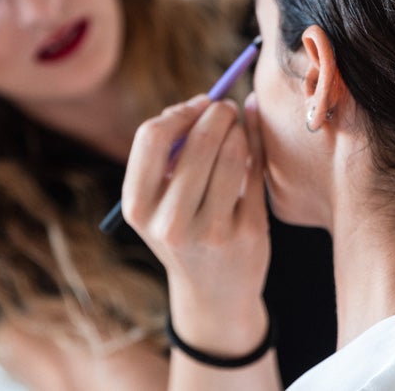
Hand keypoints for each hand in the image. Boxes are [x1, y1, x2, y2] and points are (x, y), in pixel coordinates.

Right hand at [121, 94, 270, 355]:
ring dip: (237, 129)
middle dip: (216, 113)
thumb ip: (170, 155)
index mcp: (138, 207)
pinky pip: (256, 172)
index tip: (196, 106)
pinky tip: (253, 131)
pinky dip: (256, 142)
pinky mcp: (247, 234)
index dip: (178, 112)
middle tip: (225, 107)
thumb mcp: (159, 202)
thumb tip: (203, 102)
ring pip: (231, 154)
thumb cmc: (184, 229)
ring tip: (237, 129)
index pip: (151, 137)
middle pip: (197, 142)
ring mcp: (210, 231)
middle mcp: (170, 222)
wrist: (214, 293)